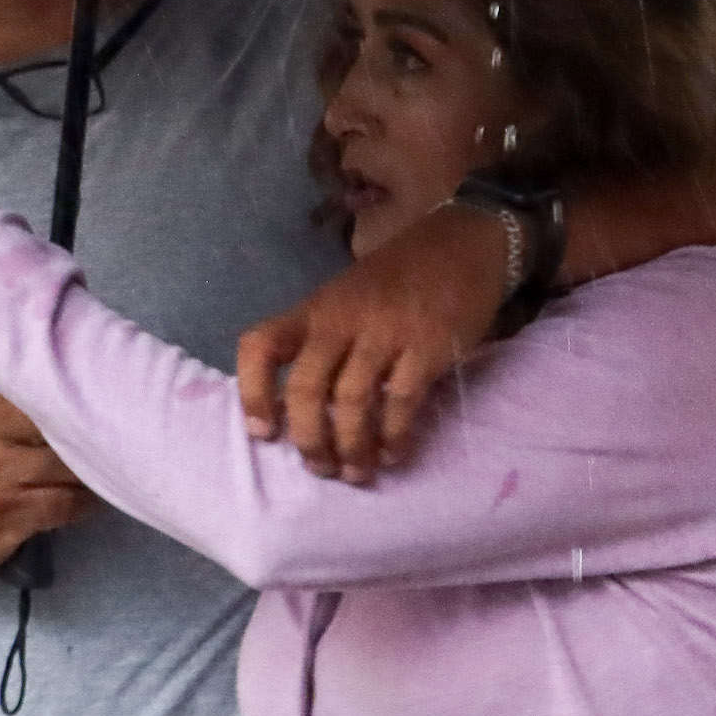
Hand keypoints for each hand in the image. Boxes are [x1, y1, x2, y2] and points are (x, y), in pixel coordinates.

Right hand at [0, 374, 98, 587]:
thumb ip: (11, 391)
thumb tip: (84, 377)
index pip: (42, 378)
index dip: (79, 390)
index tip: (100, 398)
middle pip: (62, 419)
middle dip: (90, 431)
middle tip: (109, 437)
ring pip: (69, 463)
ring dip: (91, 471)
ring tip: (96, 470)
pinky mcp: (5, 512)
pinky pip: (68, 502)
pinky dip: (86, 503)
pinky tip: (86, 499)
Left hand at [236, 200, 504, 482]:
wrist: (463, 242)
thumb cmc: (397, 278)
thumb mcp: (344, 298)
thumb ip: (321, 340)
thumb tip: (300, 410)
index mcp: (313, 309)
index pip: (260, 345)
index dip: (252, 393)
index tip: (263, 433)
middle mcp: (340, 320)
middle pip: (305, 387)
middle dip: (309, 439)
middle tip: (320, 469)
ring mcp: (384, 332)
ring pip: (351, 401)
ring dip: (350, 447)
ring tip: (356, 473)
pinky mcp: (428, 345)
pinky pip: (401, 401)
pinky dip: (393, 436)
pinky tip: (393, 454)